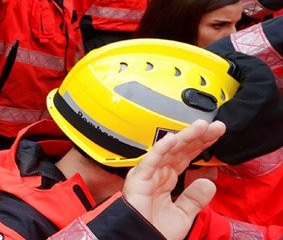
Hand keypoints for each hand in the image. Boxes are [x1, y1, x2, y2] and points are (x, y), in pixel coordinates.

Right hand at [121, 120, 223, 239]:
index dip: (201, 145)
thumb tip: (209, 182)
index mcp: (166, 179)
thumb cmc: (155, 229)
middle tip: (216, 126)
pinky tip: (173, 139)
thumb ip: (195, 198)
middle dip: (198, 137)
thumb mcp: (183, 215)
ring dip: (185, 138)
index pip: (186, 157)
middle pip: (180, 150)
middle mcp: (157, 173)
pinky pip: (151, 161)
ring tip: (201, 126)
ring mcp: (148, 174)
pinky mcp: (139, 179)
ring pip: (168, 151)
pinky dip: (161, 149)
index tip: (217, 134)